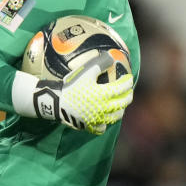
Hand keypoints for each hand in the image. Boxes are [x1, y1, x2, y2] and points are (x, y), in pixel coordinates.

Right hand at [14, 51, 133, 133]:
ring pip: (115, 116)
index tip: (129, 78)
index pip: (122, 88)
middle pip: (122, 103)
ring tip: (120, 105)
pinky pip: (102, 127)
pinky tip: (105, 119)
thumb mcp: (86, 72)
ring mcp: (97, 119)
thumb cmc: (71, 85)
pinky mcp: (89, 126)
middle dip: (128, 96)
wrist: (56, 102)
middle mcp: (104, 108)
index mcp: (104, 94)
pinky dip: (105, 123)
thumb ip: (100, 64)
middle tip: (129, 91)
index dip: (127, 82)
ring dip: (120, 110)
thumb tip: (111, 57)